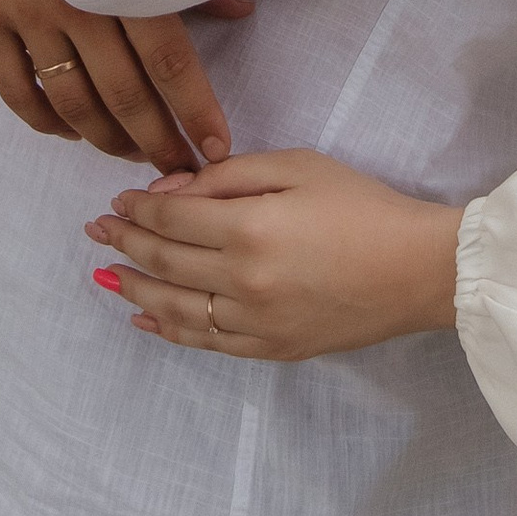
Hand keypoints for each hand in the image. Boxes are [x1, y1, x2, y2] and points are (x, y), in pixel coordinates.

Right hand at [0, 0, 242, 174]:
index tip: (215, 147)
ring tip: (133, 154)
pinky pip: (16, 90)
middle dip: (156, 140)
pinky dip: (46, 121)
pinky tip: (72, 130)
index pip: (169, 62)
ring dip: (105, 139)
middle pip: (123, 94)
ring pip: (71, 103)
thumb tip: (244, 13)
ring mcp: (25, 11)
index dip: (195, 111)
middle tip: (180, 168)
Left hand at [86, 149, 464, 359]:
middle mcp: (244, 280)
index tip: (116, 200)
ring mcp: (255, 322)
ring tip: (107, 273)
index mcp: (250, 227)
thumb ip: (229, 175)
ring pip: (176, 308)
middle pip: (166, 261)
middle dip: (125, 242)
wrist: (419, 269)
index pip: (172, 217)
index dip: (137, 208)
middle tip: (97, 230)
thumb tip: (171, 189)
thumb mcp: (299, 166)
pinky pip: (206, 342)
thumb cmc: (364, 206)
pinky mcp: (271, 349)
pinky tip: (146, 316)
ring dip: (135, 287)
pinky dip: (169, 329)